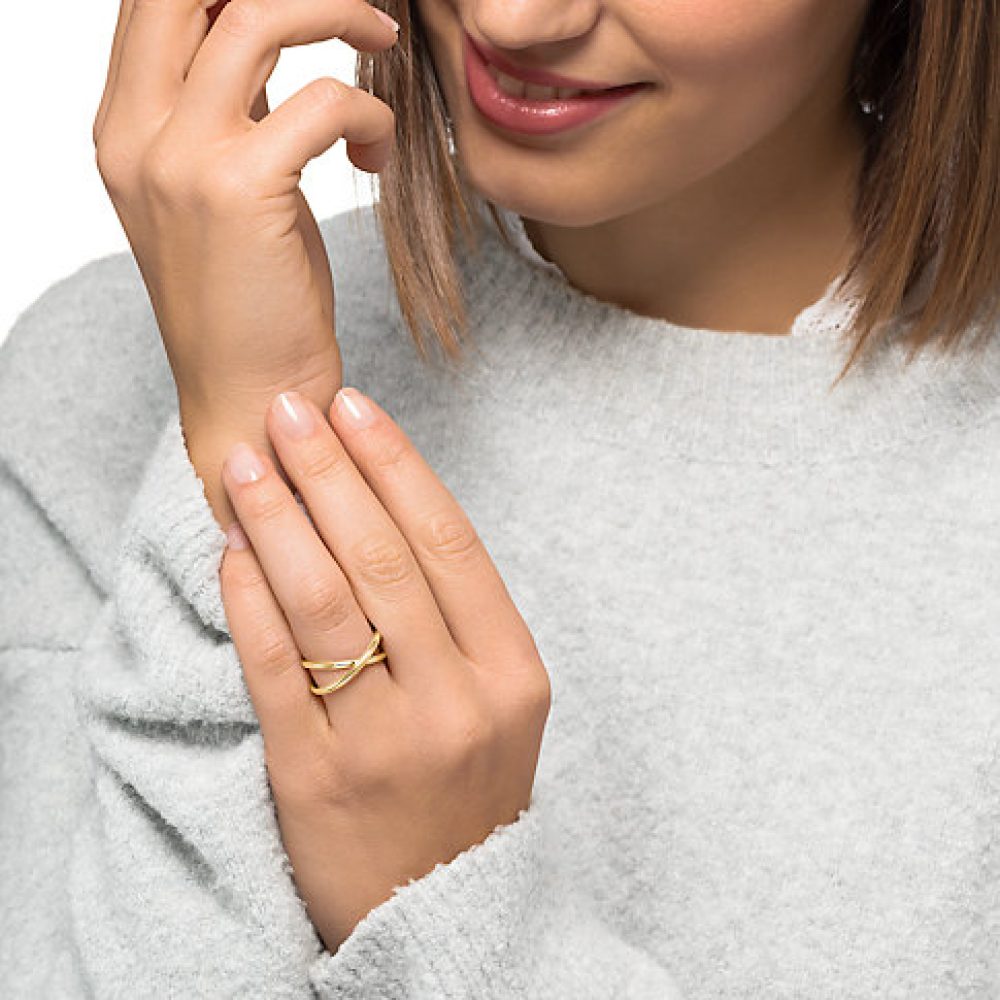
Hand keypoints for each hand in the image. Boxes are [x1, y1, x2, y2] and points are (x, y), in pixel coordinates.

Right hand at [92, 0, 398, 412]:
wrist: (251, 395)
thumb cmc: (251, 303)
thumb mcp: (225, 193)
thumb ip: (231, 114)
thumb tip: (267, 41)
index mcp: (124, 129)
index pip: (156, 1)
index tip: (304, 1)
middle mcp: (136, 133)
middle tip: (348, 2)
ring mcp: (179, 159)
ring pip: (255, 15)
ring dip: (337, 10)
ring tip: (380, 38)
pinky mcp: (239, 191)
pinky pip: (324, 101)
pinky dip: (369, 112)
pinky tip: (377, 154)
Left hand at [217, 388, 551, 952]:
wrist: (440, 914)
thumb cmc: (468, 789)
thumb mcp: (500, 704)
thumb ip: (460, 619)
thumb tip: (385, 507)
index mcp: (512, 673)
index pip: (450, 542)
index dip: (396, 465)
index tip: (356, 408)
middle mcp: (455, 702)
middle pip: (385, 558)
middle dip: (330, 470)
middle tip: (289, 410)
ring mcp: (385, 742)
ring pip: (325, 602)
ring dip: (280, 520)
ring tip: (247, 463)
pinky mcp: (312, 777)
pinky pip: (274, 668)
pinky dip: (248, 598)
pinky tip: (231, 548)